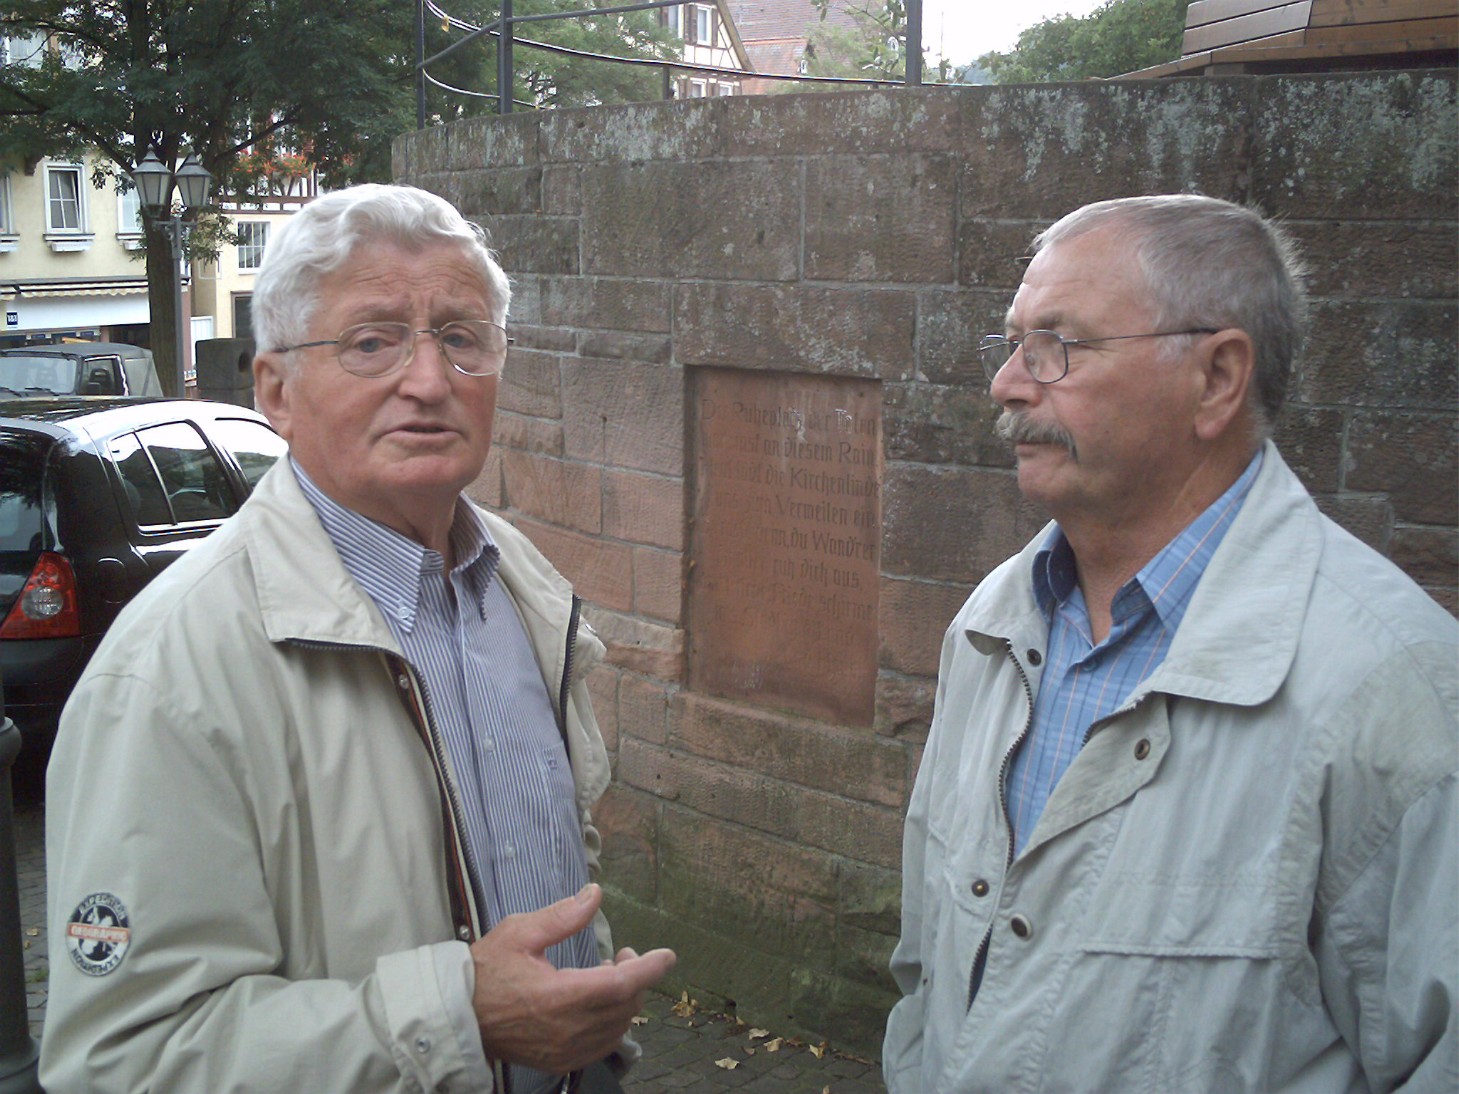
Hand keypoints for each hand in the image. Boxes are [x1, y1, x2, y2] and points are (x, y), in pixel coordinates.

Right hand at [470, 883, 675, 1073]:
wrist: (458, 1016)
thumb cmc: (485, 970)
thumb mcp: (520, 932)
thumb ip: (563, 916)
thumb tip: (595, 894)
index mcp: (558, 995)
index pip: (621, 985)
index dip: (649, 969)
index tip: (668, 955)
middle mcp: (566, 1029)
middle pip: (625, 1006)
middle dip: (637, 978)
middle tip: (626, 954)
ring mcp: (564, 1050)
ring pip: (618, 1027)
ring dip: (625, 1000)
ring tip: (609, 975)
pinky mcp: (559, 1062)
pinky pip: (602, 1045)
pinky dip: (612, 1023)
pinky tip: (599, 1003)